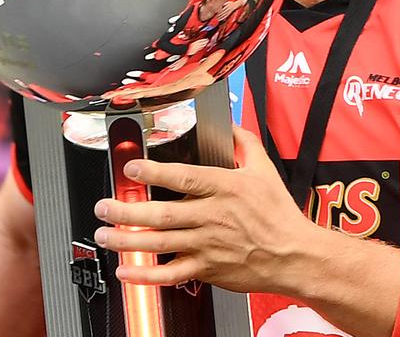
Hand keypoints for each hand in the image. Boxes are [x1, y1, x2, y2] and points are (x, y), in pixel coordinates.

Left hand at [93, 124, 319, 295]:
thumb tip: (230, 125)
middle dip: (127, 209)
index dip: (154, 172)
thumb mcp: (265, 169)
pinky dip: (145, 275)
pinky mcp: (207, 269)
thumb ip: (244, 143)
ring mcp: (207, 245)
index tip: (132, 168)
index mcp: (225, 188)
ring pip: (159, 242)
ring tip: (105, 233)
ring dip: (127, 239)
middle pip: (162, 213)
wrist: (294, 255)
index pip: (184, 177)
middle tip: (105, 205)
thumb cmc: (279, 215)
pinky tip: (126, 270)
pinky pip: (170, 274)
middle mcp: (212, 216)